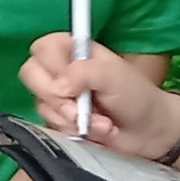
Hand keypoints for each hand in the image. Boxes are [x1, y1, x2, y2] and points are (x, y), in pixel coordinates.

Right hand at [21, 34, 179, 157]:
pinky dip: (72, 132)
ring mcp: (58, 98)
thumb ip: (84, 72)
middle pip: (30, 74)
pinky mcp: (60, 121)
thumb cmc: (136, 96)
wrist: (149, 133)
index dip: (51, 65)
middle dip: (55, 97)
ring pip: (40, 104)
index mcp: (74, 51)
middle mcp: (61, 71)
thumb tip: (58, 87)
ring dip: (71, 118)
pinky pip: (49, 125)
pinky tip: (93, 132)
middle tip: (79, 108)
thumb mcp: (114, 76)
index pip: (42, 48)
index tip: (70, 81)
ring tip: (100, 122)